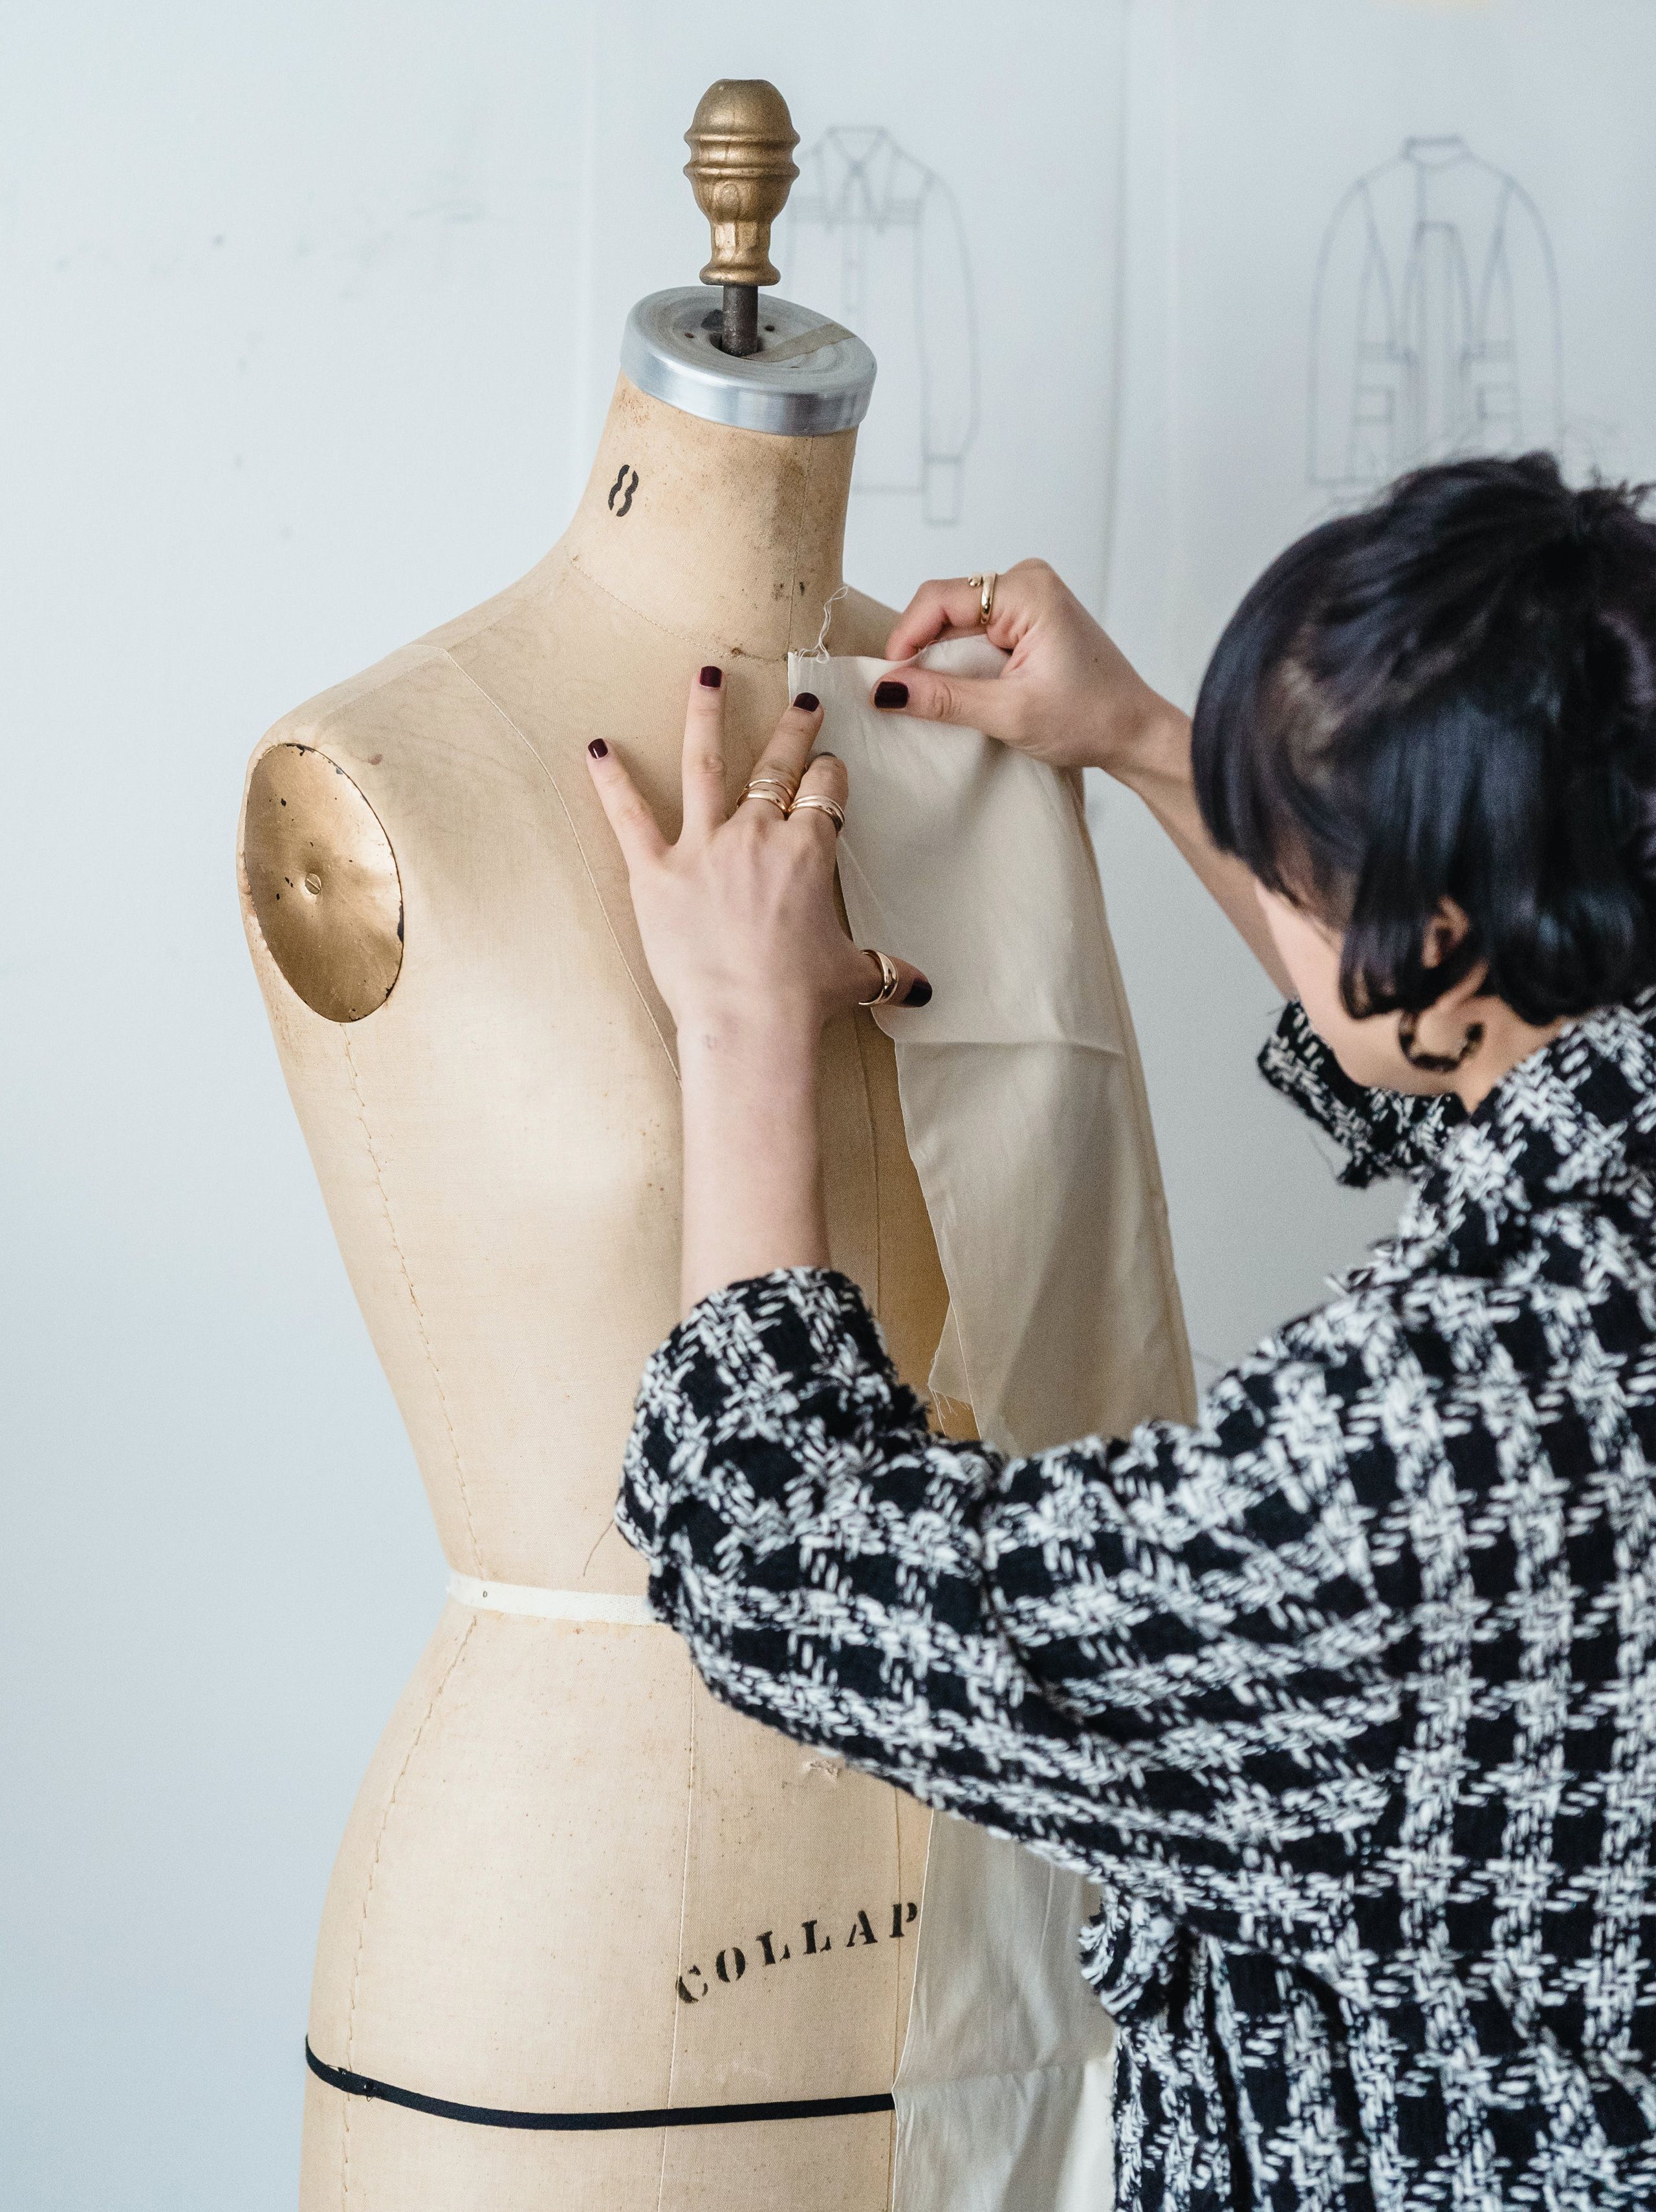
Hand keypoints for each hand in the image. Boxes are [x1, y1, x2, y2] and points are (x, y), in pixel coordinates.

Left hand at [586, 672, 930, 1048]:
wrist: (750, 1023)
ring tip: (706, 676)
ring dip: (705, 717)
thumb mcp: (855, 977)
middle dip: (792, 730)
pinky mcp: (656, 873)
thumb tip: (923, 990)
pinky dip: (610, 781)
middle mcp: (757, 835)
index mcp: (808, 850)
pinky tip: (596, 747)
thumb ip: (888, 972)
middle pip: (776, 766)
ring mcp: (704, 848)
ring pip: (704, 765)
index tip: (828, 769)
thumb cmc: (802, 999)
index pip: (824, 792)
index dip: (829, 777)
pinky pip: (629, 817)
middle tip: (800, 704)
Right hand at [874, 559, 1182, 777]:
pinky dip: (963, 660)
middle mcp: (1027, 580)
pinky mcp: (1029, 617)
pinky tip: (967, 689)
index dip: (906, 637)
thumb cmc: (1091, 719)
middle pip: (945, 605)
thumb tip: (886, 689)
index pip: (939, 598)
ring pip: (957, 620)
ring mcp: (1029, 597)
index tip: (889, 681)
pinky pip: (976, 630)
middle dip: (922, 649)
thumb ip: (945, 698)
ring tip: (941, 696)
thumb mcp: (1009, 714)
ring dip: (943, 657)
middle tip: (910, 696)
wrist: (1135, 731)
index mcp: (1027, 590)